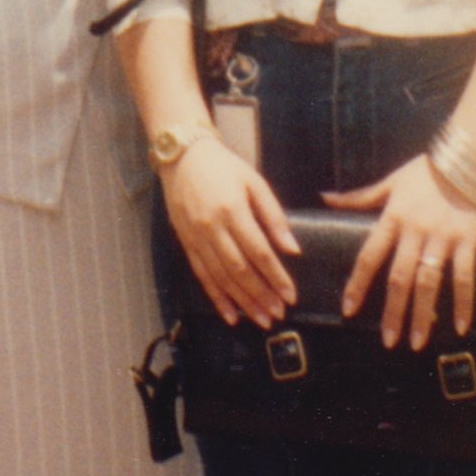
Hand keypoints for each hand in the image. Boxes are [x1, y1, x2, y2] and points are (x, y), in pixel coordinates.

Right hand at [162, 133, 301, 326]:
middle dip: (261, 296)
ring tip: (261, 319)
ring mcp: (196, 237)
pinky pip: (201, 275)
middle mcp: (212, 228)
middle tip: (279, 314)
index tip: (291, 295)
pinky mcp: (185, 243)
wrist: (183, 156)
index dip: (276, 276)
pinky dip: (216, 298)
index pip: (259, 252)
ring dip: (242, 302)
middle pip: (240, 270)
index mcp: (233, 210)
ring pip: (221, 278)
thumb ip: (274, 216)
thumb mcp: (255, 182)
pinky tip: (230, 314)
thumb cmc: (224, 167)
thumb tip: (293, 249)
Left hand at [326, 153, 475, 346]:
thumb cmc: (424, 172)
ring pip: (428, 282)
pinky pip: (465, 277)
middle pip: (399, 278)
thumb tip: (325, 198)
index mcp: (392, 218)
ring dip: (423, 314)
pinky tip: (460, 327)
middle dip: (392, 311)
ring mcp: (442, 238)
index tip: (348, 310)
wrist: (465, 159)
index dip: (358, 284)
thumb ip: (359, 197)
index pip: (369, 256)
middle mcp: (415, 232)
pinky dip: (464, 302)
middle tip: (388, 341)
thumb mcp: (389, 183)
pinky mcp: (467, 241)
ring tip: (417, 342)